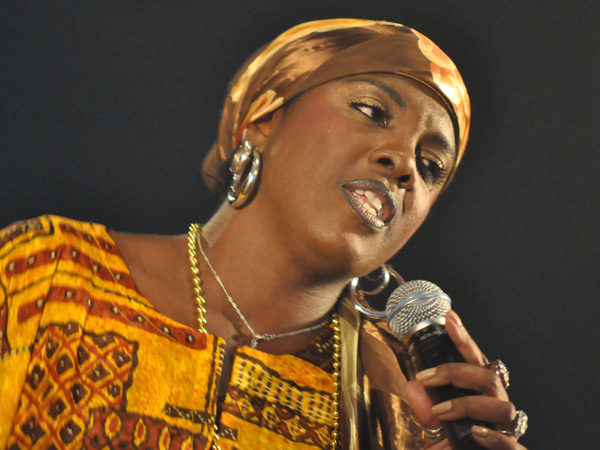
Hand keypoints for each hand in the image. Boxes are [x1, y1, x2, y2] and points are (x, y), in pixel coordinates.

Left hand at [403, 310, 526, 449]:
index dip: (464, 340)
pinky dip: (495, 438)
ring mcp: (507, 430)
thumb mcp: (435, 426)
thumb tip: (412, 387)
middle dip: (455, 371)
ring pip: (503, 406)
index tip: (449, 317)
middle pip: (489, 377)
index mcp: (483, 396)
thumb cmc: (457, 447)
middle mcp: (498, 409)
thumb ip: (424, 408)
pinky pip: (513, 445)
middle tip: (424, 377)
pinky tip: (476, 433)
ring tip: (439, 413)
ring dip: (467, 405)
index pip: (476, 362)